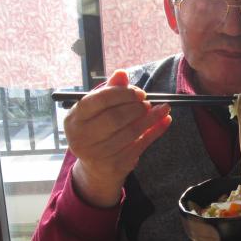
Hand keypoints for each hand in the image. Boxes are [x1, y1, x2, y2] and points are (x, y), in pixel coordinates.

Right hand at [65, 70, 171, 206]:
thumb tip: (121, 73)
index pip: (98, 101)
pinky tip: (165, 120)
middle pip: (115, 118)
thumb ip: (108, 91)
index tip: (138, 92)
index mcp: (74, 119)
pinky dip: (156, 131)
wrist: (96, 167)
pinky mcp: (116, 165)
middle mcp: (82, 138)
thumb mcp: (96, 111)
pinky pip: (141, 145)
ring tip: (162, 108)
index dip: (121, 94)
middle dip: (136, 108)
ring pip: (130, 132)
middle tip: (147, 102)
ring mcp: (98, 154)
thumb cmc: (97, 130)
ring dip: (150, 118)